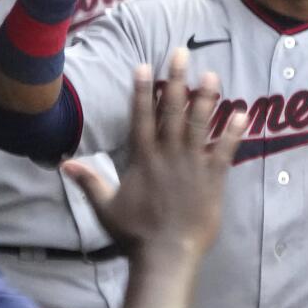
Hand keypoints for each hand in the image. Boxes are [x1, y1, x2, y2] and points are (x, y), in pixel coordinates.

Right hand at [62, 50, 246, 260]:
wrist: (166, 254)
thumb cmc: (134, 234)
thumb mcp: (105, 207)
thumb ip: (88, 181)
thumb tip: (65, 164)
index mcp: (143, 159)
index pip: (141, 117)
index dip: (142, 90)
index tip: (144, 65)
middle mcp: (168, 155)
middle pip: (172, 111)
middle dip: (176, 80)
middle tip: (181, 53)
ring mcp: (192, 165)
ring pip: (199, 124)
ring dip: (206, 98)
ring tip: (211, 74)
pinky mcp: (213, 179)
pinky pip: (224, 151)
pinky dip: (233, 132)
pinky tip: (242, 113)